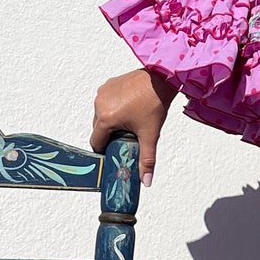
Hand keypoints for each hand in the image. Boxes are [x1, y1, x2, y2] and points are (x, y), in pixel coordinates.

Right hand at [90, 67, 177, 184]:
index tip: (115, 150)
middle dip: (110, 135)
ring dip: (111, 121)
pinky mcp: (108, 85)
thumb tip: (146, 181)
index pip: (96, 142)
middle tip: (126, 136)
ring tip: (129, 120)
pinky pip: (105, 102)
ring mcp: (103, 93)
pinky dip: (113, 107)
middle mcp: (100, 104)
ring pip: (101, 115)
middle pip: (98, 129)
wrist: (162, 78)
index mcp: (106, 118)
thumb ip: (147, 160)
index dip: (105, 150)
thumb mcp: (150, 134)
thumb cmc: (155, 103)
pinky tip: (128, 108)